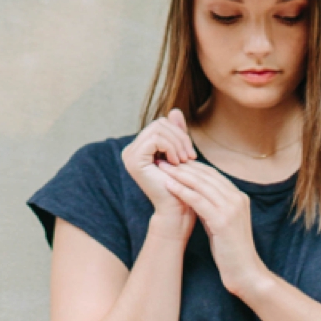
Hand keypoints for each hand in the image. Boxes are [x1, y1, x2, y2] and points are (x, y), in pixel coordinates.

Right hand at [122, 110, 197, 240]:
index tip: (190, 153)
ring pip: (158, 129)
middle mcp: (131, 150)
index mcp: (140, 148)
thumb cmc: (181, 185)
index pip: (161, 124)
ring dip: (178, 143)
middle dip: (180, 137)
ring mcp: (130, 155)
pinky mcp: (134, 160)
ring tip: (185, 161)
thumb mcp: (181, 153)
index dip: (179, 133)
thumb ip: (176, 132)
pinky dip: (172, 147)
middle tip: (190, 157)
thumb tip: (174, 110)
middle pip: (159, 123)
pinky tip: (177, 163)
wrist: (178, 211)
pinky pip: (156, 139)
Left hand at [158, 161, 264, 296]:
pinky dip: (182, 191)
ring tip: (163, 168)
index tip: (175, 161)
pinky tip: (168, 185)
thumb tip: (193, 195)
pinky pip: (198, 200)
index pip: (213, 174)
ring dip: (180, 175)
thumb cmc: (231, 251)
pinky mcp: (223, 220)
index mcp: (239, 197)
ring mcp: (232, 208)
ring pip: (201, 185)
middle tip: (165, 159)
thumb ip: (212, 207)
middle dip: (184, 166)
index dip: (193, 166)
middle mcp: (237, 198)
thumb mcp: (221, 223)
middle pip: (207, 176)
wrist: (246, 272)